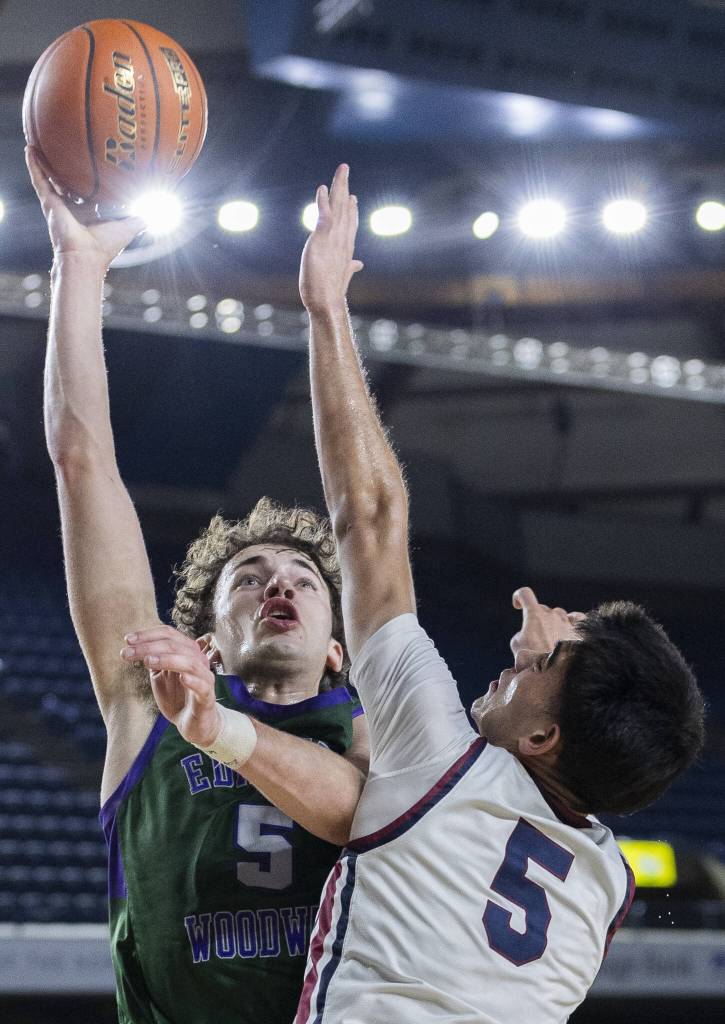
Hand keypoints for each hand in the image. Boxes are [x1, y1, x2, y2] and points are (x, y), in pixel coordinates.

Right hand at [26, 146, 143, 267]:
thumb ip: (141, 219)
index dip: (92, 179)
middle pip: (69, 183)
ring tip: (41, 142)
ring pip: (50, 178)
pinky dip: (34, 165)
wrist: (86, 256)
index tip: (96, 163)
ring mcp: (59, 204)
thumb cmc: (105, 247)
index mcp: (90, 213)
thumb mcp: (129, 228)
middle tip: (67, 148)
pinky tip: (30, 149)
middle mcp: (73, 207)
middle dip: (67, 169)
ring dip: (46, 162)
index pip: (91, 192)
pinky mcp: (49, 202)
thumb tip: (155, 211)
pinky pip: (39, 179)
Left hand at [120, 625, 221, 747]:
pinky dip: (193, 680)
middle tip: (127, 652)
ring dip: (167, 659)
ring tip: (147, 661)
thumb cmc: (177, 698)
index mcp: (187, 652)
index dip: (148, 635)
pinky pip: (202, 686)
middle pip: (176, 645)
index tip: (127, 640)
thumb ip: (152, 660)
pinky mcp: (207, 697)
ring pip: (190, 662)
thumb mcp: (160, 676)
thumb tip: (132, 646)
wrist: (193, 724)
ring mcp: (204, 678)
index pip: (169, 634)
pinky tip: (181, 678)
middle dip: (149, 647)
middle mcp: (198, 660)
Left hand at [299, 163, 363, 314]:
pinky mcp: (321, 240)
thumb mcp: (341, 275)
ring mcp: (333, 238)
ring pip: (338, 207)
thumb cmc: (331, 293)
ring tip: (341, 170)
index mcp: (345, 247)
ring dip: (338, 187)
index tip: (352, 195)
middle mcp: (342, 239)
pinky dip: (323, 201)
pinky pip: (324, 215)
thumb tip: (358, 263)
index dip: (351, 208)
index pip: (349, 223)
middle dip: (344, 187)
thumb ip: (350, 266)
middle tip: (344, 169)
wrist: (327, 303)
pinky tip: (322, 189)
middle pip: (345, 208)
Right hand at [510, 587, 584, 661]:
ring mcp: (567, 622)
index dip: (519, 597)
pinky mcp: (579, 632)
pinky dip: (574, 620)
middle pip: (542, 609)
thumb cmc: (533, 659)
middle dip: (536, 619)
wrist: (556, 673)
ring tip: (552, 636)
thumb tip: (528, 635)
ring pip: (559, 614)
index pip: (525, 594)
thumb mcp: (516, 646)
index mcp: (534, 614)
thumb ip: (521, 634)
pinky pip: (578, 618)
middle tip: (533, 637)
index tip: (517, 606)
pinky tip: (572, 625)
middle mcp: (552, 614)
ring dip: (554, 622)